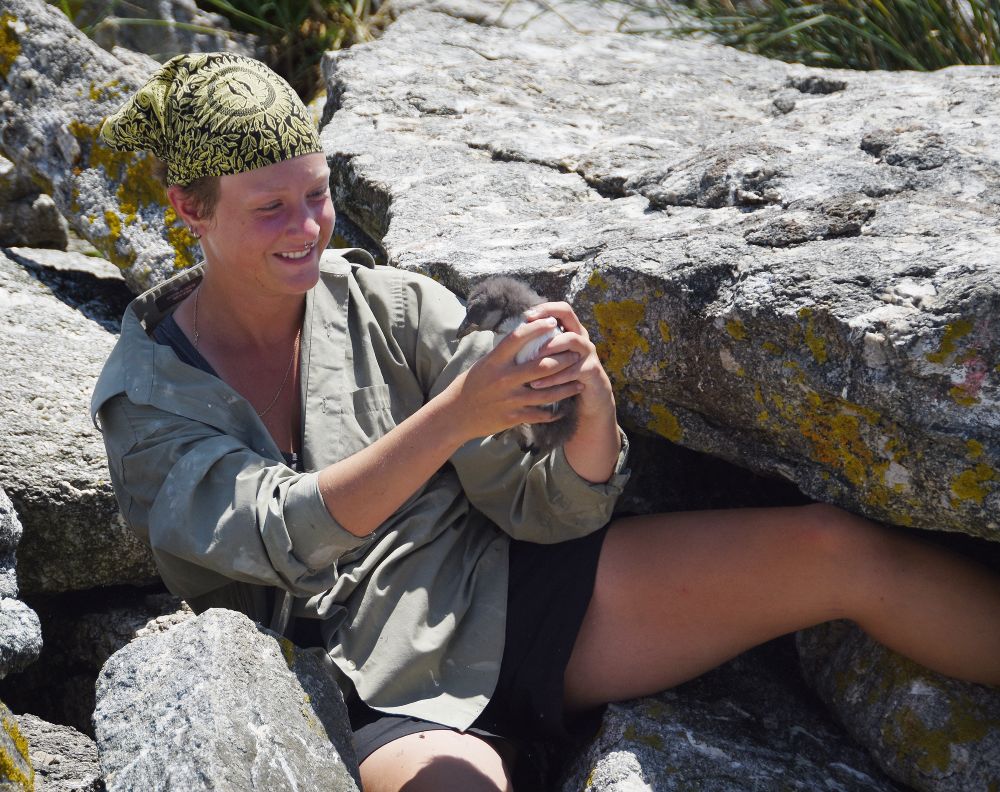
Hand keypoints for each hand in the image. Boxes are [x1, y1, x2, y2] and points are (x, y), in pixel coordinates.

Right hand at [443, 316, 583, 440]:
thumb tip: (522, 337)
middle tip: (576, 353)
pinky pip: (541, 414)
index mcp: (494, 361)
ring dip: (567, 387)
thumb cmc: (470, 386)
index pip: (518, 338)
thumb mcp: (483, 364)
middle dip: (563, 359)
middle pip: (542, 366)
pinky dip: (555, 411)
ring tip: (580, 382)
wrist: (455, 416)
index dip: (537, 327)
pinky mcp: (513, 417)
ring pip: (548, 393)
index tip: (552, 321)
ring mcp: (510, 399)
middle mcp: (504, 379)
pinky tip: (565, 408)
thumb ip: (503, 354)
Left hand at [522, 302, 615, 421]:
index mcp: (571, 330)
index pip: (561, 308)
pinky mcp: (592, 369)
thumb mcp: (552, 358)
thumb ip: (538, 347)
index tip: (526, 315)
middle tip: (526, 330)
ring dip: (550, 346)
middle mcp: (581, 336)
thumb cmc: (564, 374)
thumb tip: (508, 339)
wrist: (591, 395)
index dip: (545, 308)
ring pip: (571, 340)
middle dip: (545, 322)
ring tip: (531, 357)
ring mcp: (589, 352)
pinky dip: (554, 377)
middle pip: (568, 316)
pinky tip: (536, 384)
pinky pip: (573, 370)